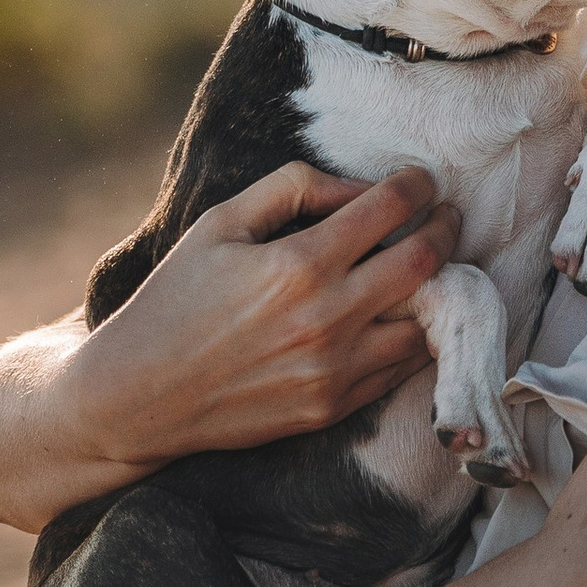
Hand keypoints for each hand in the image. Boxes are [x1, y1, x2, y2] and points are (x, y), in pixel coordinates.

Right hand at [71, 160, 459, 473]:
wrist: (141, 394)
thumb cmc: (177, 297)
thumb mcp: (221, 222)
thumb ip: (293, 188)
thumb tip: (358, 189)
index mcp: (298, 264)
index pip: (388, 209)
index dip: (416, 185)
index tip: (420, 179)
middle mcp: (327, 319)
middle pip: (425, 263)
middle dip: (446, 228)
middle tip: (445, 215)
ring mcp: (335, 371)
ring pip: (425, 323)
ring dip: (438, 287)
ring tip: (431, 266)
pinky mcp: (333, 407)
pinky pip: (400, 368)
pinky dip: (414, 335)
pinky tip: (405, 312)